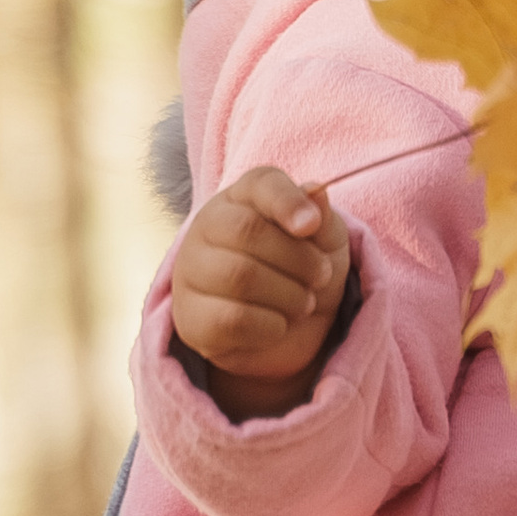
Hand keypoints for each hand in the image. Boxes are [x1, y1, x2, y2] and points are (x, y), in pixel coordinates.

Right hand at [170, 165, 351, 414]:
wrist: (288, 332)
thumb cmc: (302, 272)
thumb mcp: (325, 243)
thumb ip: (322, 218)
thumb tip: (315, 192)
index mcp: (242, 197)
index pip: (260, 183)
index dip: (288, 201)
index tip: (312, 225)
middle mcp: (207, 227)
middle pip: (248, 230)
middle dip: (299, 259)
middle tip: (320, 276)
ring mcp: (191, 272)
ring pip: (239, 276)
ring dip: (289, 296)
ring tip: (303, 303)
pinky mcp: (190, 318)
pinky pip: (232, 319)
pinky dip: (270, 326)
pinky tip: (278, 325)